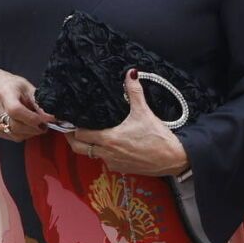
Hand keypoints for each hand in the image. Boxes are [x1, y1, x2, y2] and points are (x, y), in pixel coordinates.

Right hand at [0, 67, 55, 142]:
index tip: (44, 120)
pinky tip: (26, 127)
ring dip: (29, 133)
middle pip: (15, 126)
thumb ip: (38, 103)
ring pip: (14, 134)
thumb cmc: (13, 86)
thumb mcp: (28, 88)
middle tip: (44, 125)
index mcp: (4, 93)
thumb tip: (50, 118)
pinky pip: (11, 137)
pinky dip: (22, 135)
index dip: (32, 118)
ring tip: (36, 126)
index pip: (16, 110)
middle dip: (33, 128)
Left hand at [67, 71, 189, 174]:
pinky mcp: (122, 169)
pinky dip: (103, 154)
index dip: (73, 127)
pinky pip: (105, 161)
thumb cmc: (158, 137)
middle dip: (72, 139)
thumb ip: (134, 92)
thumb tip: (130, 73)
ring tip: (90, 135)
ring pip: (91, 155)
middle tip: (71, 130)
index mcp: (108, 138)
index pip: (79, 134)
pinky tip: (110, 145)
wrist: (172, 158)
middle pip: (78, 148)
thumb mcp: (144, 112)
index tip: (71, 120)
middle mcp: (107, 153)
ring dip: (88, 146)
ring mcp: (113, 163)